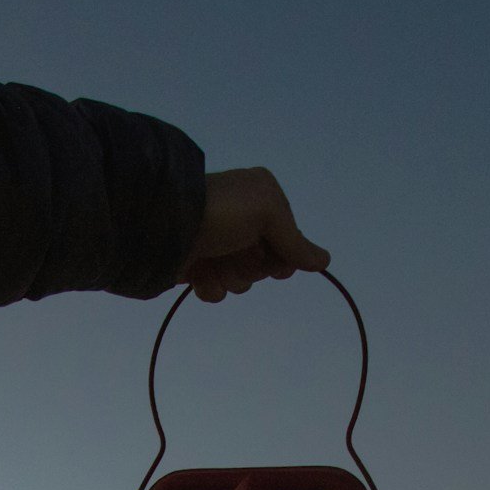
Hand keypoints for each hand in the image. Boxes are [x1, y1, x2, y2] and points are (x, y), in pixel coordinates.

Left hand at [179, 166, 330, 301]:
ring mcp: (217, 244)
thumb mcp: (267, 213)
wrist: (165, 225)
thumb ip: (295, 240)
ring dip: (230, 277)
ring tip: (213, 263)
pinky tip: (199, 274)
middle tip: (239, 255)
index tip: (276, 261)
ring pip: (241, 280)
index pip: (288, 241)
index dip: (283, 257)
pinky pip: (216, 290)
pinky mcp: (196, 266)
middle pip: (266, 263)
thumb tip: (324, 261)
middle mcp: (241, 220)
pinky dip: (209, 286)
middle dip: (254, 266)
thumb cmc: (222, 213)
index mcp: (260, 199)